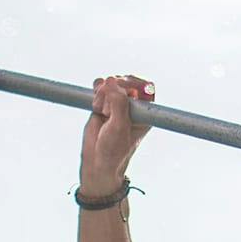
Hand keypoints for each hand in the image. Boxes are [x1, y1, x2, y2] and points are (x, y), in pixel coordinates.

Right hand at [79, 73, 153, 199]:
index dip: (132, 83)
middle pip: (126, 82)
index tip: (121, 87)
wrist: (97, 161)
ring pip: (111, 84)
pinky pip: (100, 88)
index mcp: (145, 112)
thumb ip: (118, 102)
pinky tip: (95, 103)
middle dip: (114, 88)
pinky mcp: (104, 105)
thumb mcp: (119, 126)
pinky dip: (96, 91)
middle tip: (108, 102)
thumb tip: (111, 80)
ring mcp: (118, 104)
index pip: (145, 87)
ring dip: (103, 92)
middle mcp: (133, 107)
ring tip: (101, 110)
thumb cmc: (114, 150)